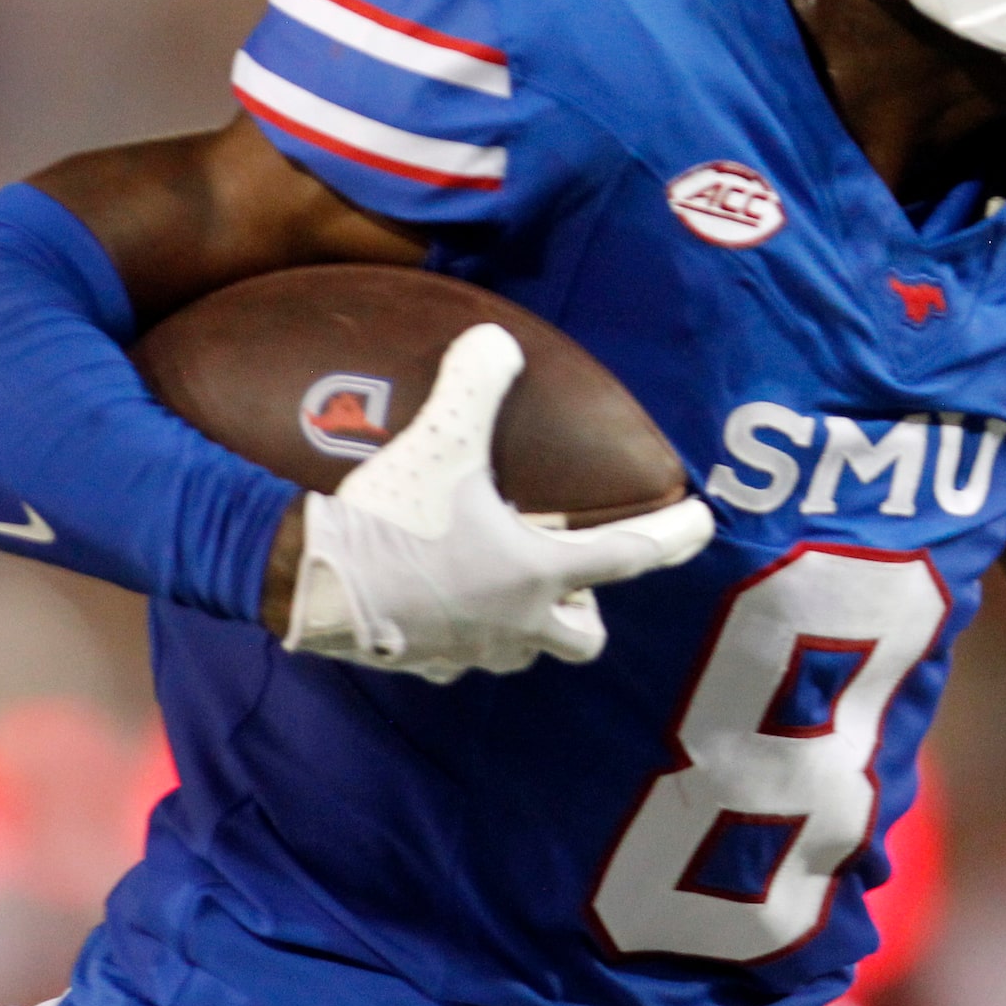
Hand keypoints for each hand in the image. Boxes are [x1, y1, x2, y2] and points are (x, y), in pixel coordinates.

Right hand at [281, 323, 715, 681]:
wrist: (303, 581)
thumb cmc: (386, 515)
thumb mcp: (440, 440)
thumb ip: (477, 385)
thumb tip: (497, 340)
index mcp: (539, 572)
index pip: (632, 556)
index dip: (673, 537)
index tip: (702, 525)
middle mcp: (516, 624)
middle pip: (583, 634)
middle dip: (587, 606)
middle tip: (570, 569)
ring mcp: (469, 652)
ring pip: (524, 651)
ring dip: (527, 622)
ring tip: (503, 578)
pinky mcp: (422, 665)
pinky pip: (461, 655)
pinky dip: (464, 631)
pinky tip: (438, 596)